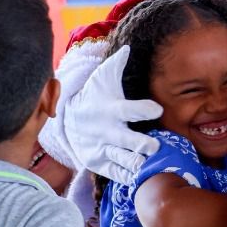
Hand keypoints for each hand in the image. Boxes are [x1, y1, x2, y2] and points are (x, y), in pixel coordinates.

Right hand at [59, 45, 161, 182]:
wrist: (69, 119)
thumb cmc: (94, 96)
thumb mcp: (103, 78)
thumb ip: (117, 64)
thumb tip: (128, 47)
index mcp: (111, 109)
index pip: (127, 109)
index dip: (142, 109)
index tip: (157, 109)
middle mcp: (106, 131)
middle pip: (126, 141)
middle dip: (141, 145)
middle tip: (156, 147)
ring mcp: (102, 148)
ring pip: (122, 160)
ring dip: (138, 165)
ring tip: (152, 166)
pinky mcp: (99, 163)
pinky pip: (116, 174)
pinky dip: (129, 178)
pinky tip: (143, 178)